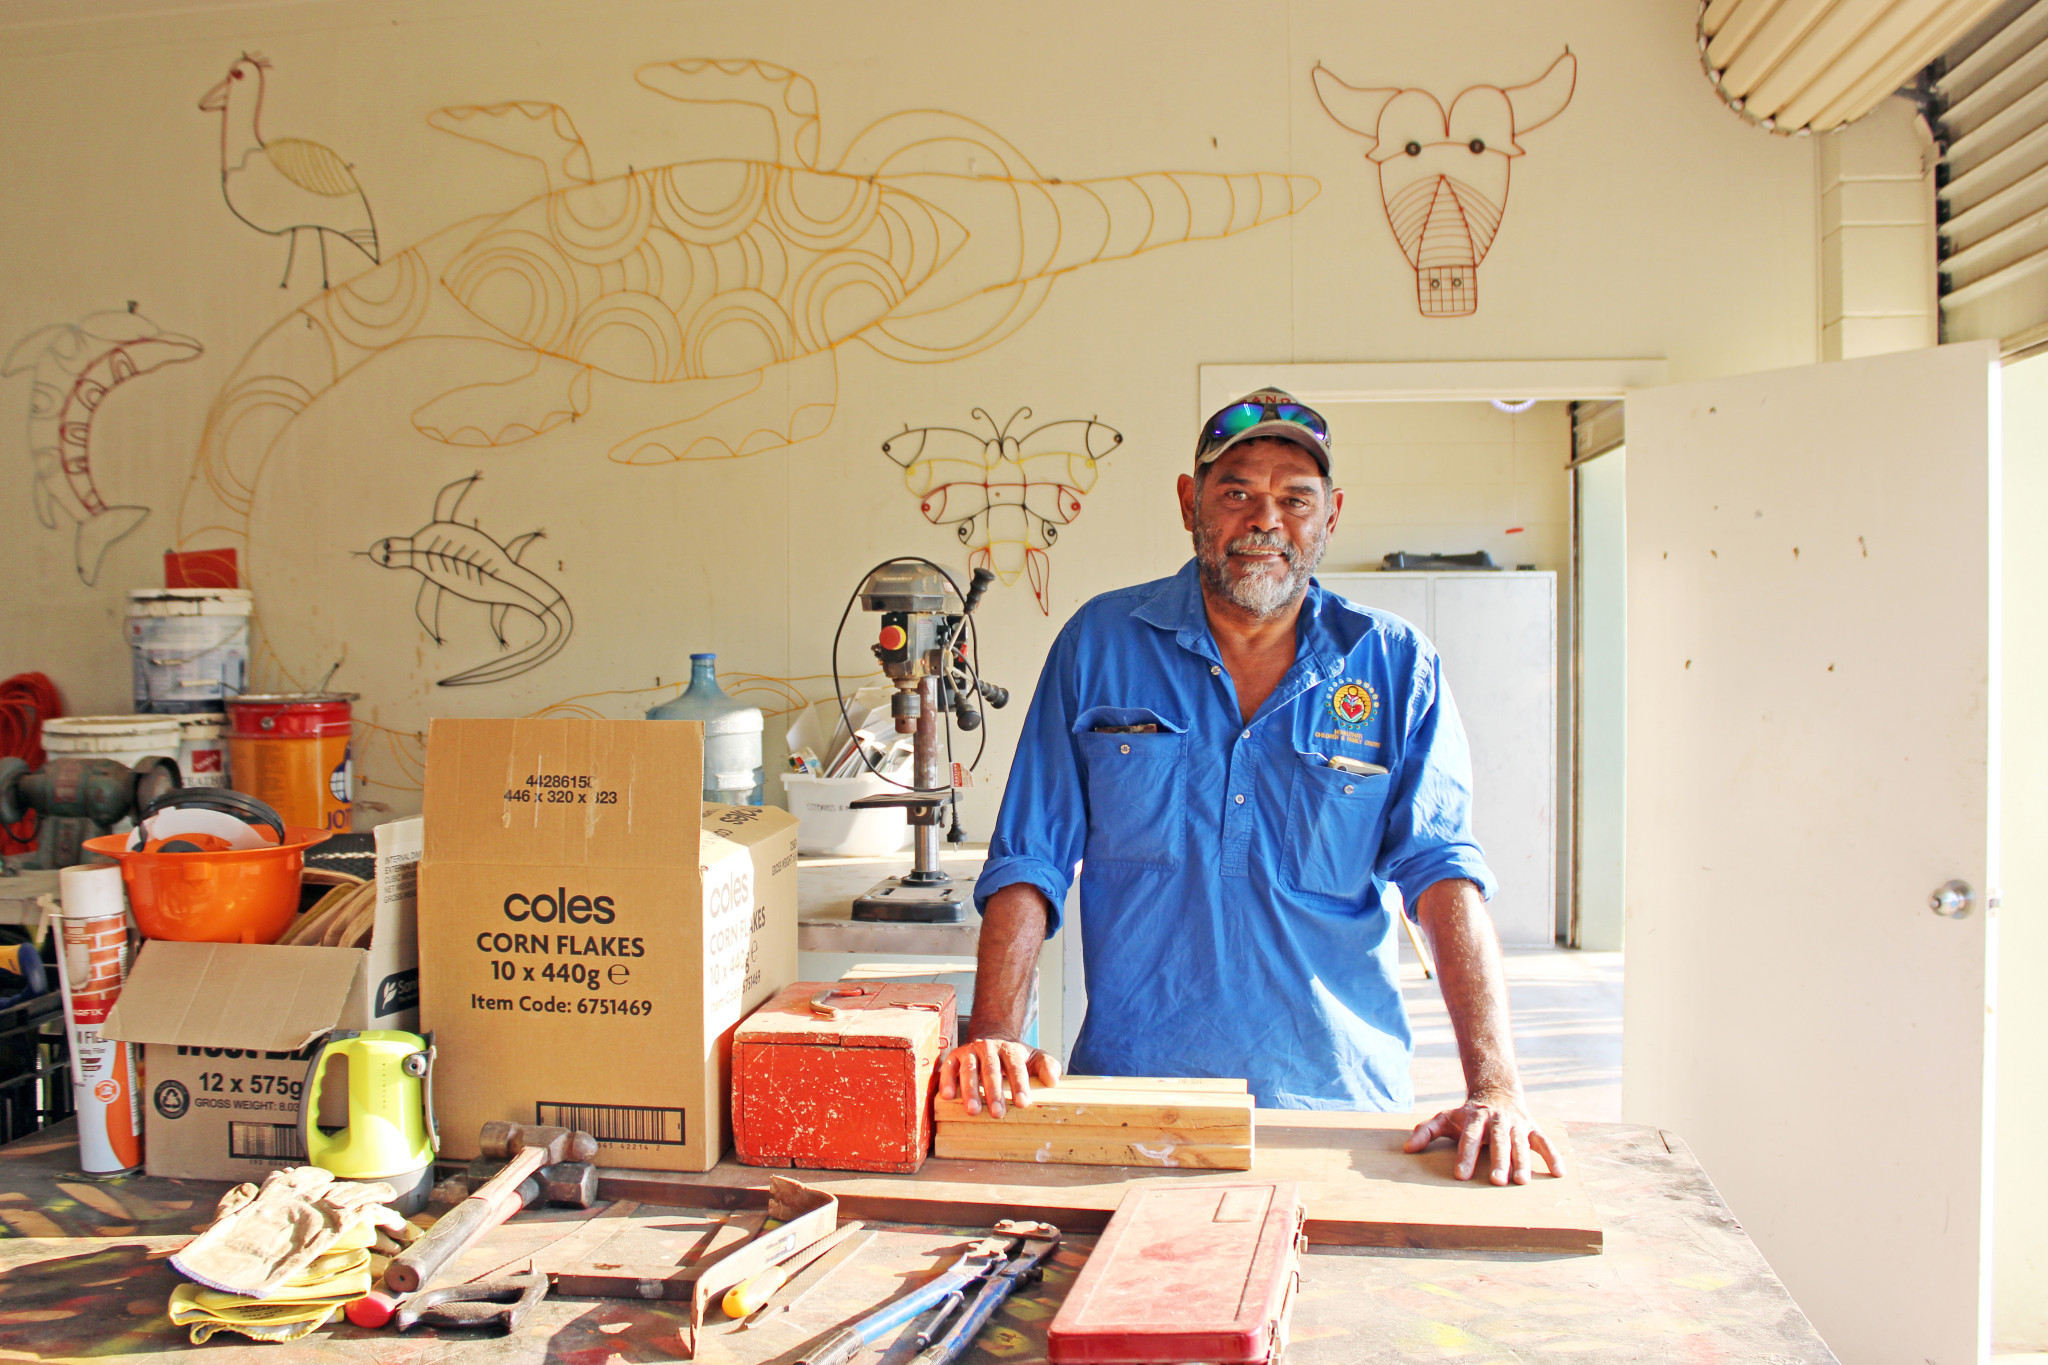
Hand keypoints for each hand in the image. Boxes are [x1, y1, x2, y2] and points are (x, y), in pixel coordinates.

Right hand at [939, 1035, 1059, 1117]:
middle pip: (991, 1070)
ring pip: (969, 1070)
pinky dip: (946, 1081)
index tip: (1024, 1103)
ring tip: (973, 1110)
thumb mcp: (1035, 1058)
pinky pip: (948, 1068)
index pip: (1016, 1067)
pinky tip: (947, 1096)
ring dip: (970, 1090)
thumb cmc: (1014, 1057)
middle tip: (998, 1113)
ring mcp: (970, 1051)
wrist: (991, 1038)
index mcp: (1009, 1049)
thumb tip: (1053, 1081)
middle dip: (994, 1092)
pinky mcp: (954, 1057)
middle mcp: (988, 1048)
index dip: (1020, 1085)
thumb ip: (1047, 1066)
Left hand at [1404, 1090, 1564, 1185]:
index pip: (1469, 1138)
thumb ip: (1426, 1132)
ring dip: (1522, 1162)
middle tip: (1496, 1182)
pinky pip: (1544, 1142)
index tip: (1460, 1176)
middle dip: (1498, 1161)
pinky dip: (1553, 1156)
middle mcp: (1497, 1120)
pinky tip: (1558, 1173)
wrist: (1496, 1092)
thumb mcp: (1445, 1118)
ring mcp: (1517, 1124)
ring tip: (1521, 1182)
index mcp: (1475, 1118)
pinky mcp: (1532, 1129)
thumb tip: (1407, 1149)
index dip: (1465, 1156)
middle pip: (1498, 1141)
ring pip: (1520, 1143)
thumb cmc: (1466, 1115)